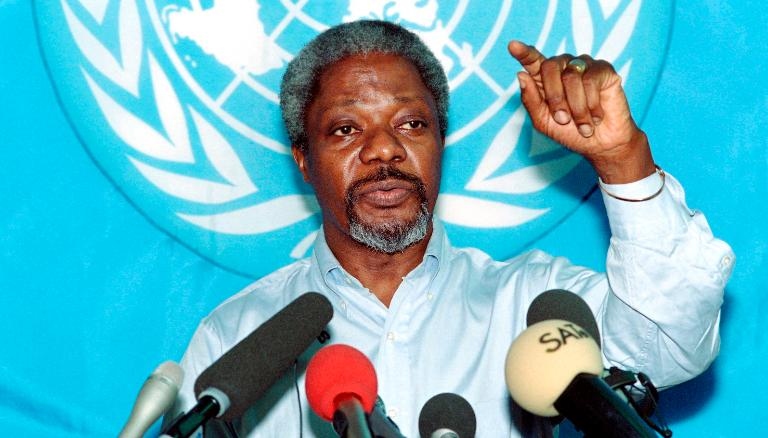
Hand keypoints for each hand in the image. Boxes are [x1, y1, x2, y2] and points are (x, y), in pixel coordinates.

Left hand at [508, 41, 654, 182]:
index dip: (523, 53)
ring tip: (583, 124)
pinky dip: (591, 103)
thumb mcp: (543, 121)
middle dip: (554, 97)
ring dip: (575, 106)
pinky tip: (596, 116)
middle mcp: (564, 67)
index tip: (512, 45)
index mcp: (545, 78)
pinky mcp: (604, 69)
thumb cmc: (569, 132)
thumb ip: (531, 100)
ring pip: (570, 76)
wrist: (600, 144)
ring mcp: (584, 65)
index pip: (532, 60)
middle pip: (550, 67)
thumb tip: (520, 74)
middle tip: (563, 119)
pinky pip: (590, 80)